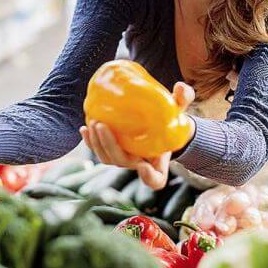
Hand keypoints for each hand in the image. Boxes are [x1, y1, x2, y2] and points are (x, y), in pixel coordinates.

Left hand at [79, 82, 194, 190]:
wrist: (159, 123)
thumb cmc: (170, 119)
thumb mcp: (180, 109)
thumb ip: (182, 99)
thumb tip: (180, 87)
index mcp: (158, 161)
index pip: (156, 179)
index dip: (150, 177)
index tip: (143, 165)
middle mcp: (139, 163)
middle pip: (122, 162)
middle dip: (109, 146)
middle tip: (102, 126)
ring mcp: (124, 158)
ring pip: (107, 158)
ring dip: (96, 143)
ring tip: (93, 123)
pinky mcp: (112, 149)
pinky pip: (99, 150)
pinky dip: (89, 142)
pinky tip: (84, 128)